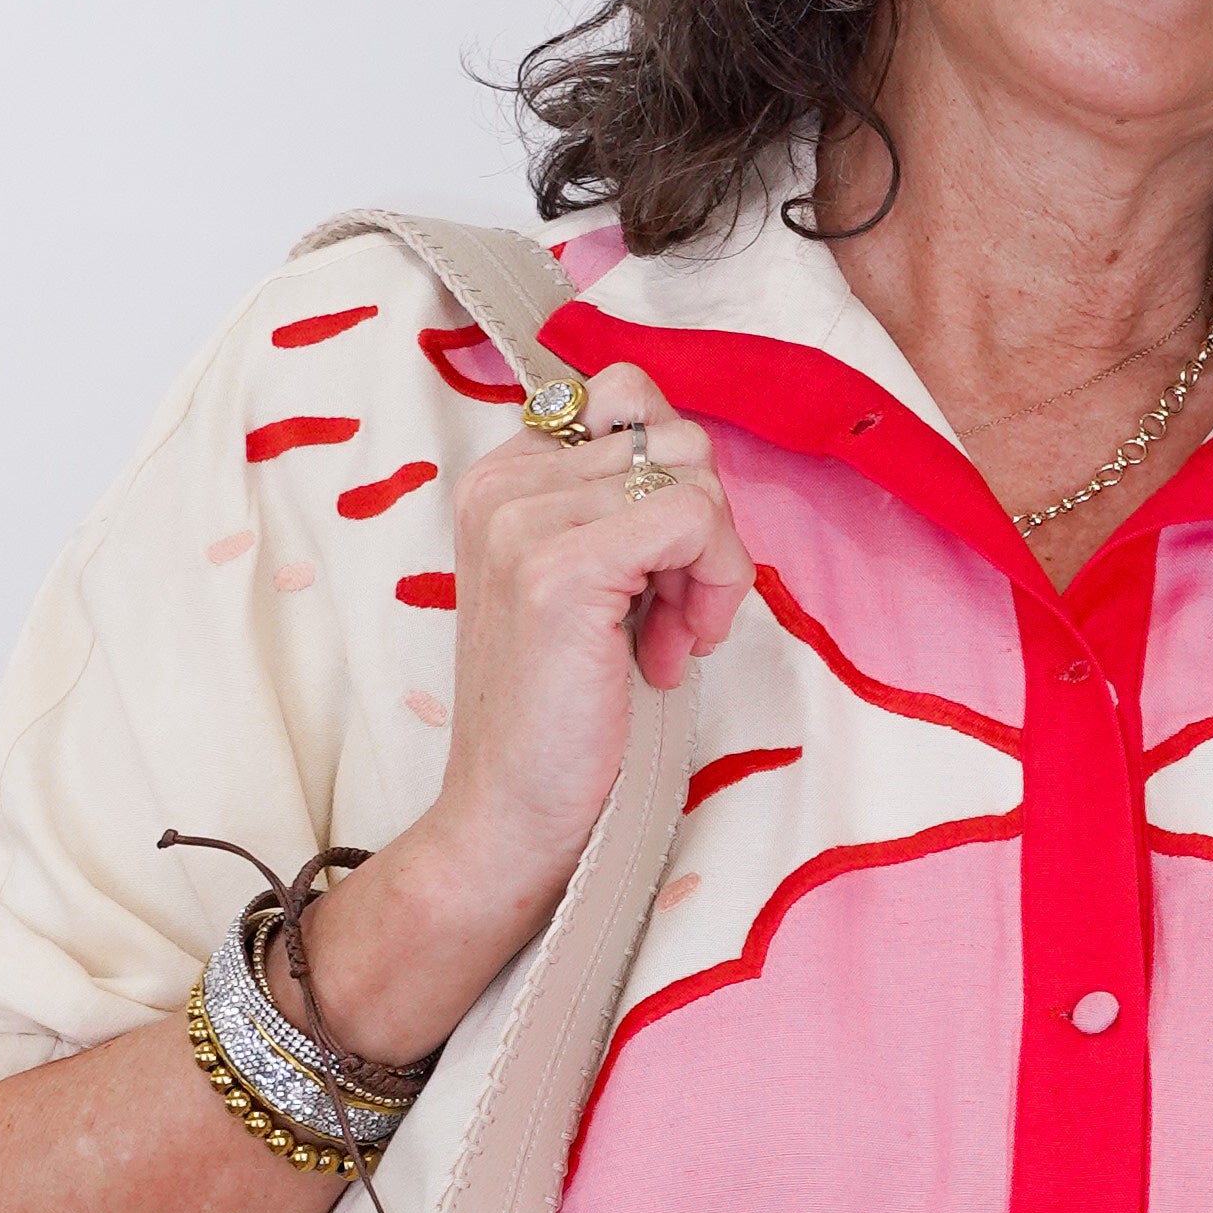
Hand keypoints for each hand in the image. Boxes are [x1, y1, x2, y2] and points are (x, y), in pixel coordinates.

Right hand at [306, 378, 753, 1058]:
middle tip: (673, 619)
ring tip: (668, 639)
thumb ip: (624, 508)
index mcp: (502, 476)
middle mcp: (501, 482)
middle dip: (704, 531)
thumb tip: (698, 463)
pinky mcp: (558, 569)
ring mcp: (523, 521)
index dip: (674, 483)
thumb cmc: (566, 709)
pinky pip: (693, 519)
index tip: (659, 571)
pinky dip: (709, 587)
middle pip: (675, 436)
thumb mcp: (595, 582)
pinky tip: (671, 652)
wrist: (510, 815)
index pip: (628, 397)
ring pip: (694, 473)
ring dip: (711, 565)